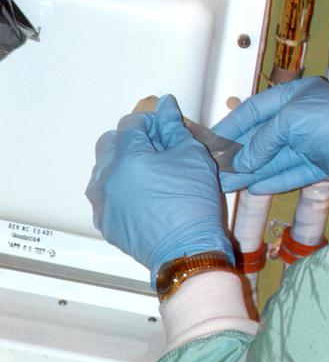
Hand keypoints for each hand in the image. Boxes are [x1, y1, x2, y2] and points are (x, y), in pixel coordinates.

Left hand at [87, 94, 234, 282]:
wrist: (188, 250)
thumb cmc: (192, 209)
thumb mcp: (193, 157)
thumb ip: (175, 128)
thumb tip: (166, 111)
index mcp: (128, 159)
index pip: (130, 124)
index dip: (149, 121)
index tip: (162, 127)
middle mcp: (108, 180)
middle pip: (109, 144)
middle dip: (130, 141)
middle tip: (155, 148)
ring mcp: (103, 203)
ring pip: (103, 171)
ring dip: (122, 165)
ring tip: (148, 173)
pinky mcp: (106, 222)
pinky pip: (105, 197)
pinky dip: (119, 190)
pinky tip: (143, 196)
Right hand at [213, 77, 328, 194]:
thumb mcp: (291, 122)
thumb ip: (263, 139)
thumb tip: (243, 161)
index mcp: (298, 94)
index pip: (258, 107)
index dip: (234, 124)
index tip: (213, 140)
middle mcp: (305, 116)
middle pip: (266, 135)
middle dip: (241, 153)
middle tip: (218, 168)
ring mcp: (315, 141)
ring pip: (277, 157)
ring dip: (252, 170)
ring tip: (228, 184)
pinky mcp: (323, 164)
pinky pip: (292, 171)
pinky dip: (274, 179)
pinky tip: (254, 188)